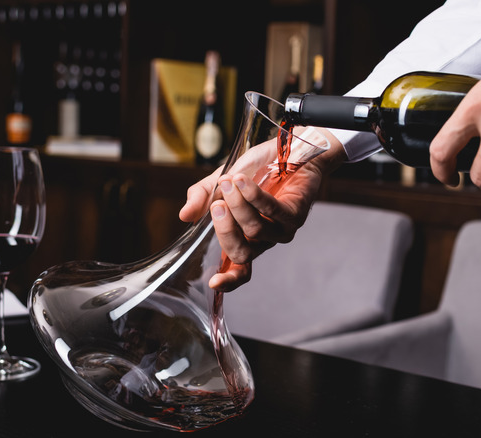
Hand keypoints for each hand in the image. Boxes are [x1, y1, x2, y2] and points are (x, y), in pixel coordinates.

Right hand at [179, 128, 345, 290]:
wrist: (288, 148)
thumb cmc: (257, 170)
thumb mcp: (220, 182)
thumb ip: (202, 198)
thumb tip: (184, 216)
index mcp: (246, 239)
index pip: (240, 270)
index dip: (228, 280)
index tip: (213, 283)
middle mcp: (265, 240)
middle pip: (242, 252)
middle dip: (224, 229)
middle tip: (217, 205)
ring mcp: (283, 230)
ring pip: (255, 229)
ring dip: (238, 205)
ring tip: (229, 182)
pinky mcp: (296, 213)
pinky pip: (272, 210)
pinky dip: (253, 196)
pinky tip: (242, 181)